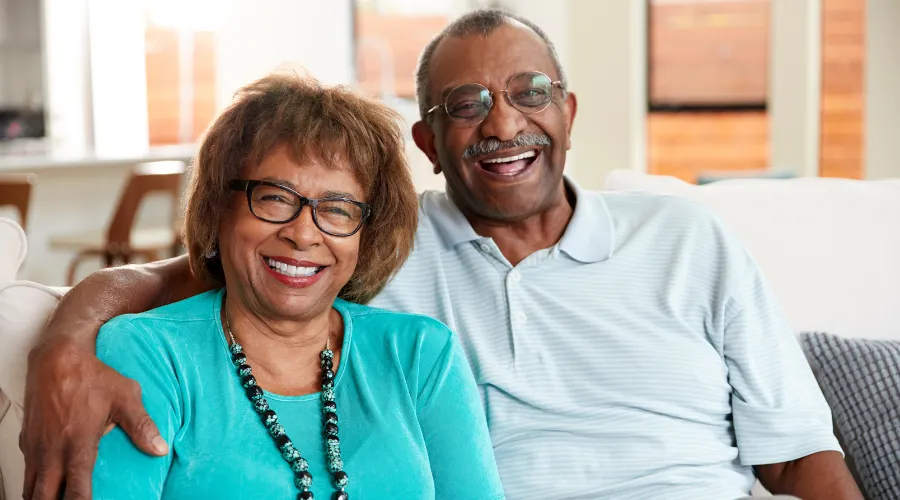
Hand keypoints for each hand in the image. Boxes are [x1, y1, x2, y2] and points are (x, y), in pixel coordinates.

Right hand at [19, 338, 167, 499]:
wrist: (55, 358)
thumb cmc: (91, 375)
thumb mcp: (125, 396)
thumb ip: (142, 426)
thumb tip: (160, 449)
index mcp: (77, 444)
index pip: (76, 490)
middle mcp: (52, 451)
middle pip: (45, 497)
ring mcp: (36, 447)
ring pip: (32, 488)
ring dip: (44, 497)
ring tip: (59, 498)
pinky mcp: (27, 441)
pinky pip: (28, 471)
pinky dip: (35, 482)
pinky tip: (48, 484)